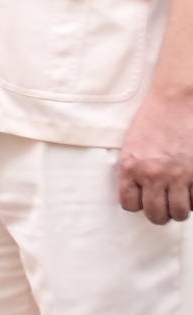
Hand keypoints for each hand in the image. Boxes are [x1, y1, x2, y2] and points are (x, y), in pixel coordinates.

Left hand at [119, 81, 192, 223]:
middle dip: (160, 214)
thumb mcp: (131, 146)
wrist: (176, 100)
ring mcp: (179, 175)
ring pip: (180, 213)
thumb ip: (133, 171)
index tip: (144, 199)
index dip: (138, 204)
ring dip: (180, 209)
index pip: (129, 205)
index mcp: (130, 167)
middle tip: (164, 205)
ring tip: (180, 198)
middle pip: (156, 214)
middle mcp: (153, 175)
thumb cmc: (152, 120)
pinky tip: (192, 189)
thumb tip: (140, 195)